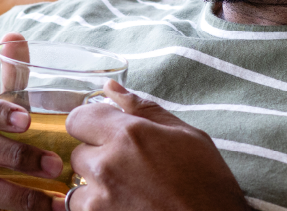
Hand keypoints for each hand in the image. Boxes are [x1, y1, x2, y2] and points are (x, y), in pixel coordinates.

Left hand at [62, 81, 250, 210]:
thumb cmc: (208, 184)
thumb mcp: (186, 136)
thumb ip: (143, 109)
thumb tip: (111, 89)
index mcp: (129, 135)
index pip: (79, 118)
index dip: (92, 124)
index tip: (107, 133)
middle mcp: (108, 165)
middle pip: (79, 153)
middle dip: (98, 157)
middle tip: (130, 168)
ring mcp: (100, 199)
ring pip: (78, 185)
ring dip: (96, 186)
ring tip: (129, 191)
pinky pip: (84, 208)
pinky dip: (99, 207)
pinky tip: (127, 206)